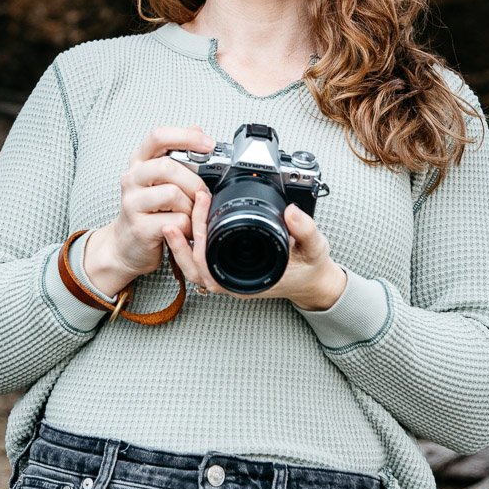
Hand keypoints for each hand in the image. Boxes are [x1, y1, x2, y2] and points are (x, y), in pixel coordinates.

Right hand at [94, 124, 214, 286]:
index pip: (158, 136)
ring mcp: (132, 203)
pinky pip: (175, 221)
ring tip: (191, 213)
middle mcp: (131, 178)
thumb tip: (198, 130)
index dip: (186, 137)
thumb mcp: (160, 179)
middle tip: (202, 193)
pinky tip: (184, 228)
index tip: (209, 145)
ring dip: (191, 206)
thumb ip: (178, 155)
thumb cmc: (149, 210)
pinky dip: (187, 226)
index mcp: (139, 161)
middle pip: (167, 166)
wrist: (127, 245)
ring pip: (172, 194)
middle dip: (193, 180)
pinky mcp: (139, 227)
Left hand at [164, 193, 347, 308]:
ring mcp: (230, 279)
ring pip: (193, 270)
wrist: (314, 283)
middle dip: (184, 238)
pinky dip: (190, 250)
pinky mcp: (229, 272)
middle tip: (187, 206)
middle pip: (194, 269)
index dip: (200, 236)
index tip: (202, 206)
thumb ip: (305, 229)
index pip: (212, 264)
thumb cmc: (311, 268)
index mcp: (250, 281)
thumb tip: (291, 212)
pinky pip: (201, 266)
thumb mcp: (315, 247)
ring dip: (180, 248)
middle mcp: (235, 282)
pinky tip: (188, 229)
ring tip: (173, 221)